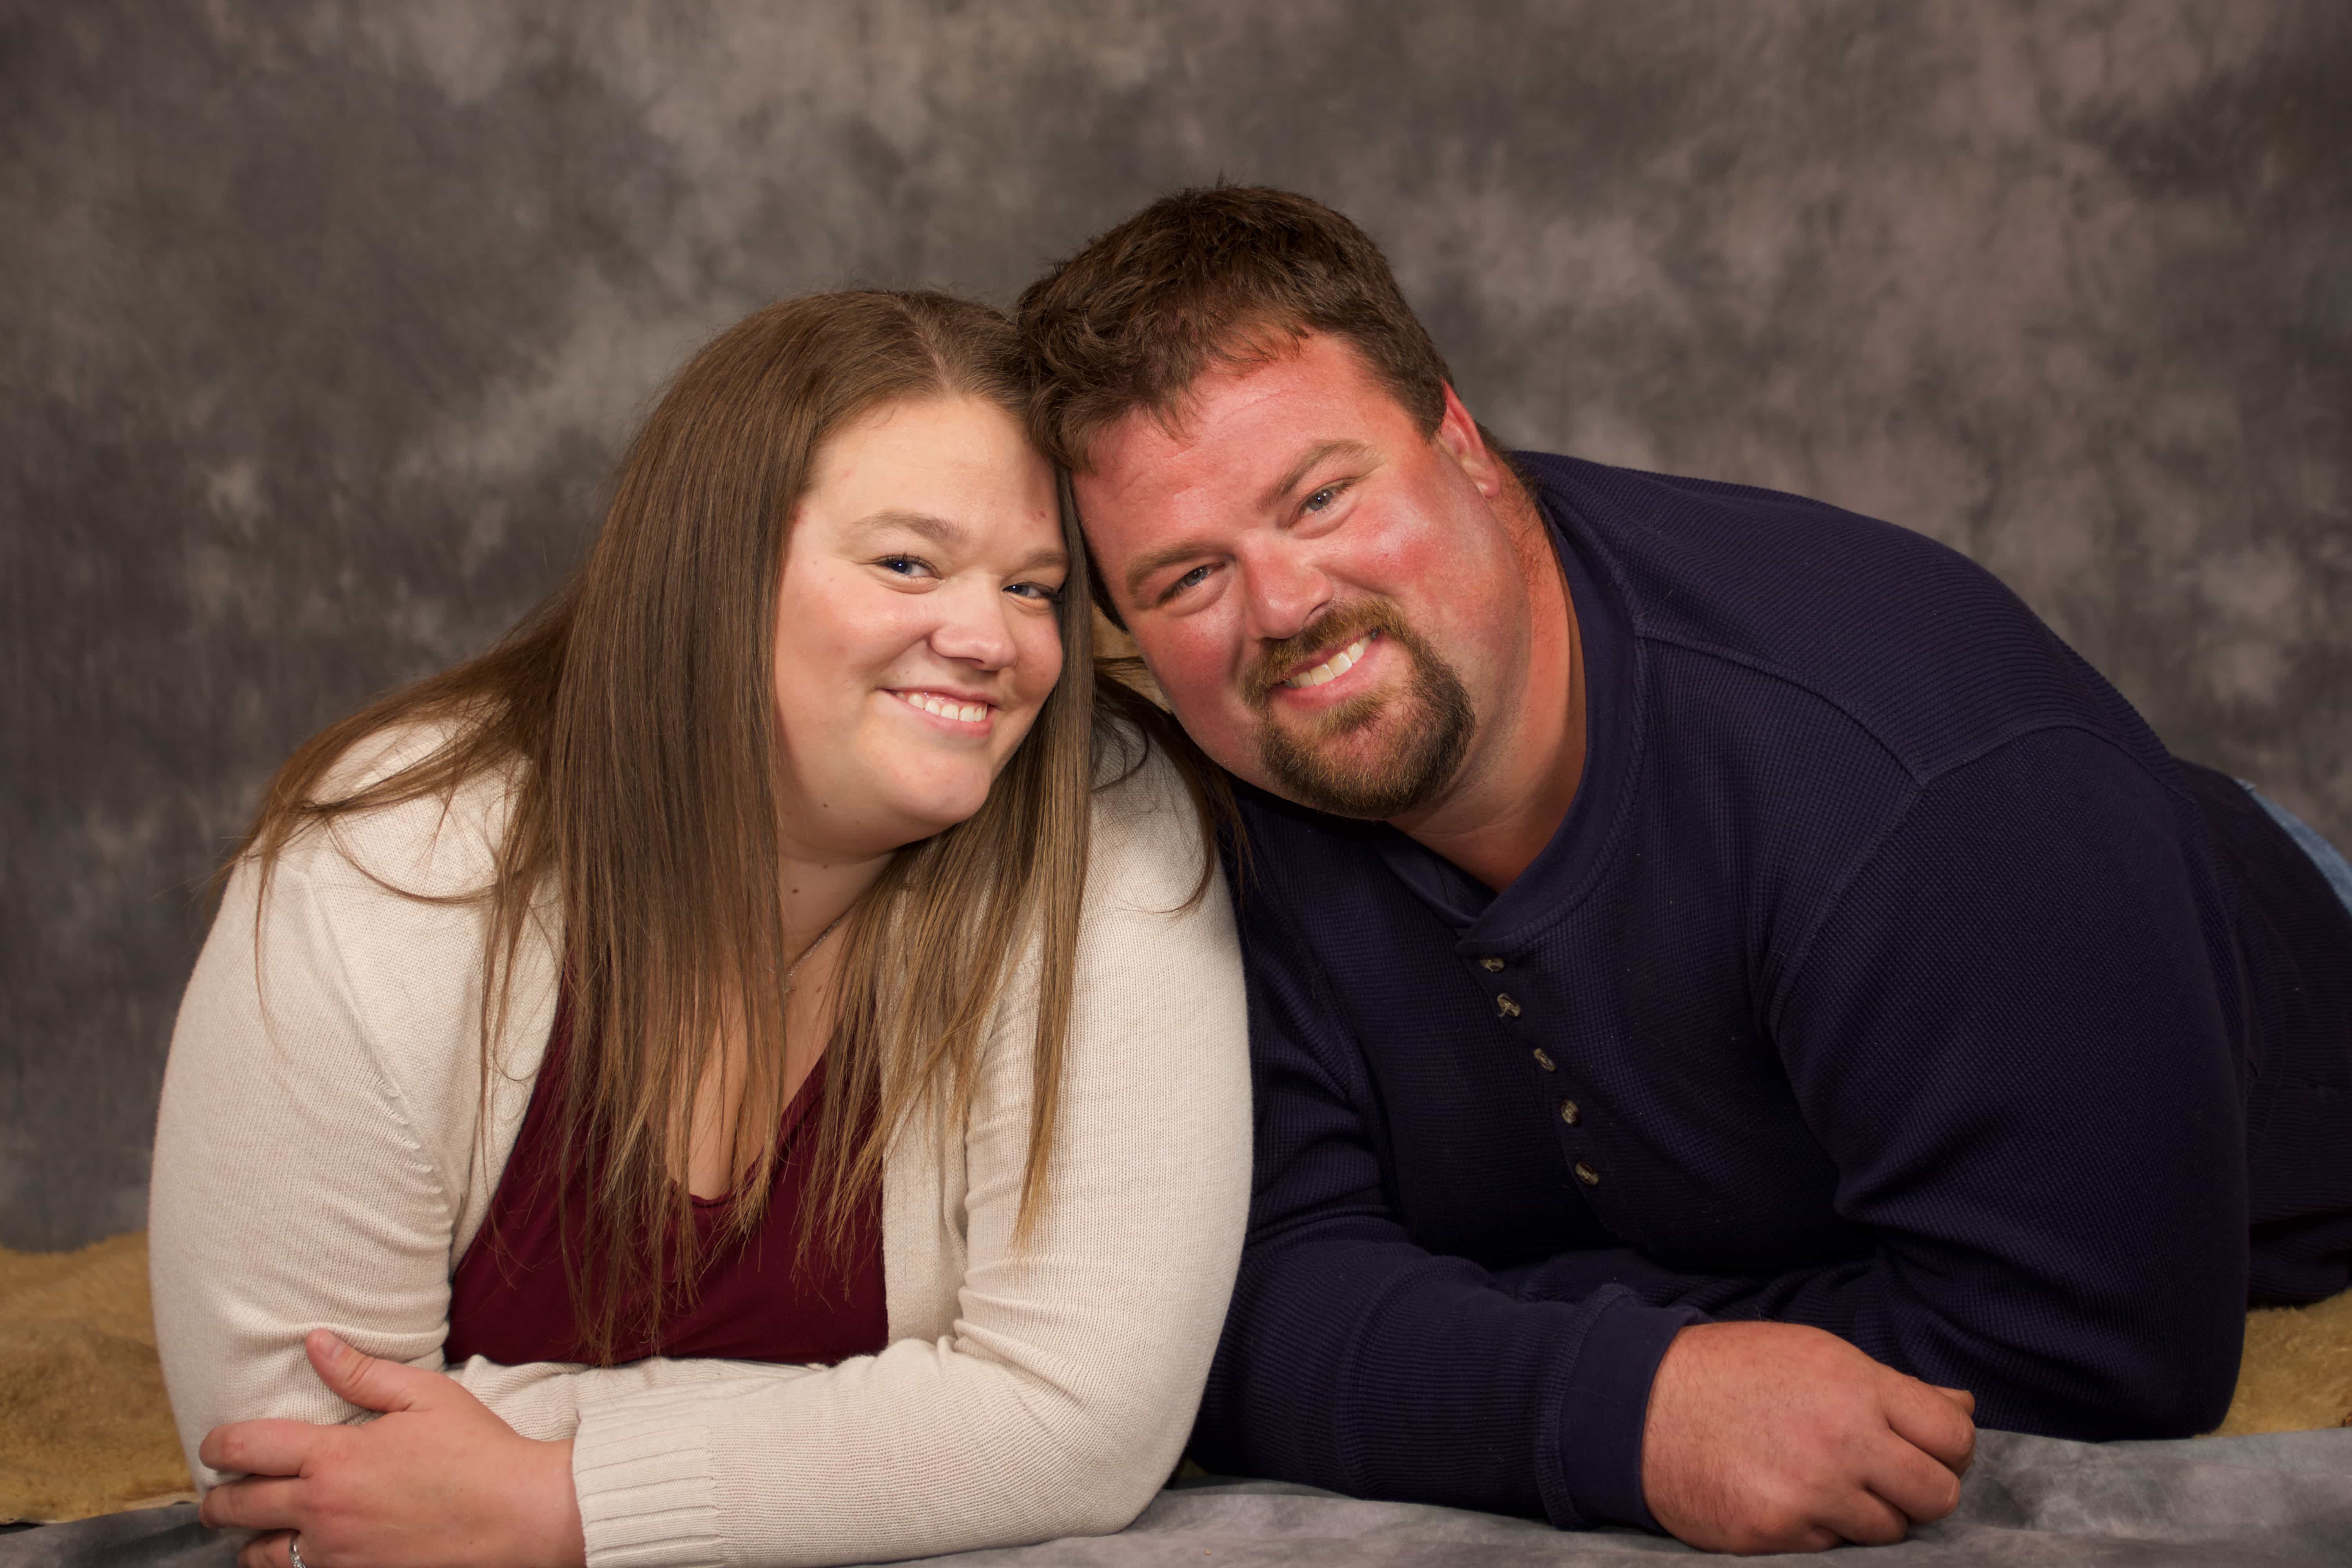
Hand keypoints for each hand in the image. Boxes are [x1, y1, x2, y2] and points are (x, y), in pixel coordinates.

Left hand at [199, 1330, 586, 1567]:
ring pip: (259, 1557)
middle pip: (237, 1509)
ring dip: (248, 1542)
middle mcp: (323, 1511)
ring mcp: (336, 1554)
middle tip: (218, 1495)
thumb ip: (362, 1374)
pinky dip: (286, 1567)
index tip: (212, 1446)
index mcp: (336, 1458)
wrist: (518, 1516)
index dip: (216, 1446)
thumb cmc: (477, 1451)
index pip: (246, 1449)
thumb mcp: (426, 1396)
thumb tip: (316, 1343)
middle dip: (216, 1500)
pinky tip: (295, 1555)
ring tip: (254, 1531)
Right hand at [1640, 1321, 1975, 1553]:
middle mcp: (1841, 1439)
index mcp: (1854, 1385)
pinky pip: (1834, 1549)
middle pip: (1935, 1494)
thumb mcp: (1814, 1356)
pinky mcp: (1778, 1533)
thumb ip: (1891, 1388)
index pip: (1954, 1437)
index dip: (1948, 1450)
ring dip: (1868, 1514)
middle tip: (1883, 1477)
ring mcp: (1810, 1492)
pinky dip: (1820, 1531)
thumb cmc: (1731, 1373)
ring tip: (1823, 1483)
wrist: (1638, 1404)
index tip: (1926, 1451)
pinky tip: (1785, 1497)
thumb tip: (1962, 1410)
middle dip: (1918, 1490)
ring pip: (1889, 1531)